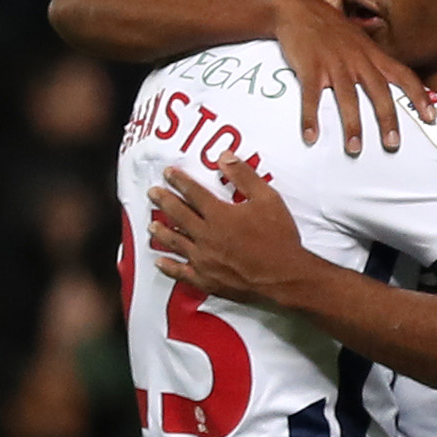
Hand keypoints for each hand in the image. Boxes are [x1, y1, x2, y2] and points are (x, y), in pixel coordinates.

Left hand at [148, 158, 316, 309]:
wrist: (285, 276)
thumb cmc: (279, 238)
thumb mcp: (268, 199)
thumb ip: (245, 176)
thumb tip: (225, 156)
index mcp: (219, 215)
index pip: (193, 193)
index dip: (179, 181)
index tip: (168, 174)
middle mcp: (206, 236)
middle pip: (178, 214)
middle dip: (163, 201)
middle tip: (153, 193)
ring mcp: (203, 259)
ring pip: (175, 242)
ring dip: (161, 232)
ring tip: (151, 225)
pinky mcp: (207, 279)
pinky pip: (181, 272)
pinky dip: (168, 267)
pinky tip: (160, 262)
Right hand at [266, 0, 425, 157]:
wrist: (298, 8)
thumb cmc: (330, 28)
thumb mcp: (360, 41)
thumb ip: (374, 61)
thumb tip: (390, 81)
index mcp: (373, 55)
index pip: (404, 75)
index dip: (419, 96)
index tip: (430, 116)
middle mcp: (358, 60)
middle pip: (379, 92)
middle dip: (388, 119)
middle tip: (392, 143)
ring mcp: (334, 63)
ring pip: (349, 98)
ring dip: (352, 125)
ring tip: (355, 147)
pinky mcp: (310, 67)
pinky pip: (312, 96)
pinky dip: (311, 117)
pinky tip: (311, 134)